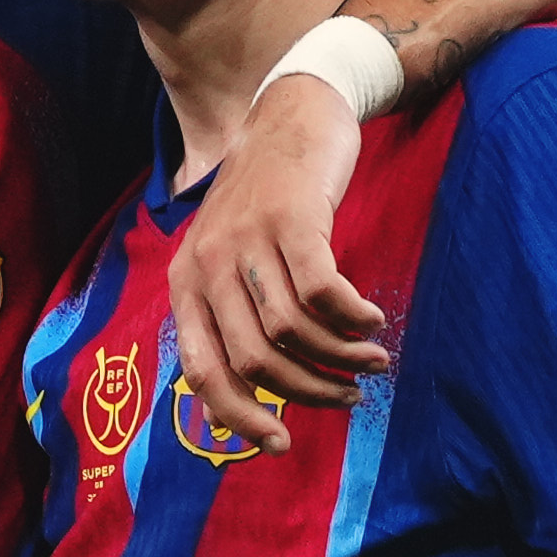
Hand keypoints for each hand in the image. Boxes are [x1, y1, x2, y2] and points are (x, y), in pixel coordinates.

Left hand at [170, 71, 387, 454]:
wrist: (292, 112)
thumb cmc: (267, 199)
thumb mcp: (231, 256)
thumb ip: (232, 315)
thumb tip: (247, 400)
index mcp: (185, 282)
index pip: (202, 371)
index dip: (239, 417)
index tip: (282, 444)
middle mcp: (208, 263)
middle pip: (255, 360)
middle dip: (305, 391)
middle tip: (346, 397)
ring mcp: (249, 238)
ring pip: (292, 331)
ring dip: (339, 358)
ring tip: (370, 361)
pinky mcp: (294, 219)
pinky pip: (325, 292)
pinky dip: (352, 318)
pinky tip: (371, 321)